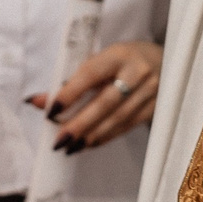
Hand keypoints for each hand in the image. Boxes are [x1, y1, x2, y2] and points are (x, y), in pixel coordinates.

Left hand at [35, 40, 163, 152]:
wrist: (167, 60)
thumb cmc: (124, 59)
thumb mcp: (101, 61)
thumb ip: (70, 81)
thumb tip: (36, 101)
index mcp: (119, 54)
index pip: (91, 74)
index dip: (70, 93)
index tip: (50, 110)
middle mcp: (138, 72)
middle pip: (106, 102)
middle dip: (80, 124)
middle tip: (59, 141)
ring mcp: (151, 91)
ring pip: (118, 119)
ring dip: (92, 136)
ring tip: (71, 147)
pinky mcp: (157, 108)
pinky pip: (127, 126)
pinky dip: (106, 137)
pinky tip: (89, 144)